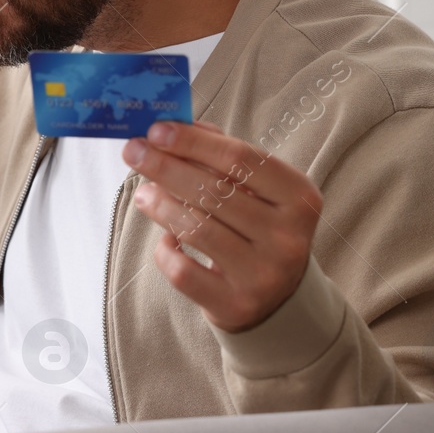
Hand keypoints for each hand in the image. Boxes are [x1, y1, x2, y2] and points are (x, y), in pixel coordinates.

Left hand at [121, 120, 322, 332]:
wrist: (279, 301)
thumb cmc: (259, 230)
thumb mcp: (259, 192)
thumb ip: (224, 157)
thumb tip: (175, 128)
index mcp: (300, 198)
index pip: (240, 159)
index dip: (194, 142)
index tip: (156, 130)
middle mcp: (287, 237)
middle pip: (214, 191)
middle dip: (165, 167)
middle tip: (133, 152)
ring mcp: (262, 274)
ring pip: (197, 229)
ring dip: (160, 204)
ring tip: (143, 193)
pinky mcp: (234, 304)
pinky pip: (183, 271)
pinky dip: (166, 250)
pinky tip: (166, 238)